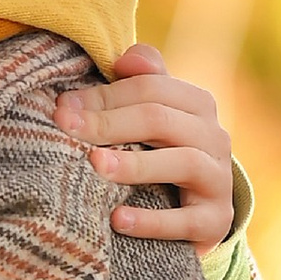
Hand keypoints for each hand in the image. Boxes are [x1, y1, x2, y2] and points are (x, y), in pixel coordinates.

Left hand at [54, 43, 235, 249]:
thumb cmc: (160, 150)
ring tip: (95, 165)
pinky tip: (118, 219)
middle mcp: (215, 136)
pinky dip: (152, 220)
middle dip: (108, 123)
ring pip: (183, 162)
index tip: (62, 107)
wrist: (196, 210)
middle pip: (160, 120)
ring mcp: (219, 179)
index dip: (104, 94)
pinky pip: (188, 220)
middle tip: (67, 129)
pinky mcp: (216, 220)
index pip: (150, 88)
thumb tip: (123, 59)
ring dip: (135, 164)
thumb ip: (139, 80)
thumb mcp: (152, 112)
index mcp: (197, 103)